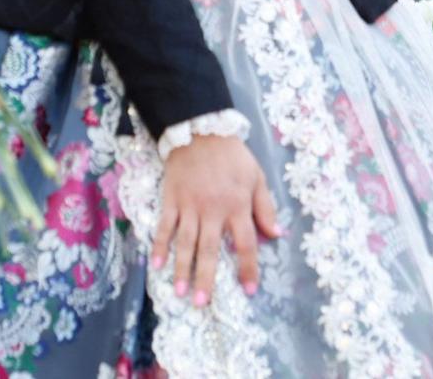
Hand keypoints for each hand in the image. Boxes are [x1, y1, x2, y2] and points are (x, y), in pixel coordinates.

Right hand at [152, 135, 278, 303]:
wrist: (200, 130)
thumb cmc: (232, 156)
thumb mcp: (256, 177)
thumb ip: (265, 207)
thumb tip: (276, 234)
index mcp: (237, 205)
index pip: (245, 243)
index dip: (248, 267)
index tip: (249, 289)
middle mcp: (213, 210)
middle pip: (210, 249)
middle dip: (206, 278)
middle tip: (202, 303)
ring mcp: (189, 206)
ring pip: (185, 242)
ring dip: (182, 269)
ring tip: (180, 293)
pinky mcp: (171, 200)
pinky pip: (164, 226)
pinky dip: (159, 246)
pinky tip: (155, 265)